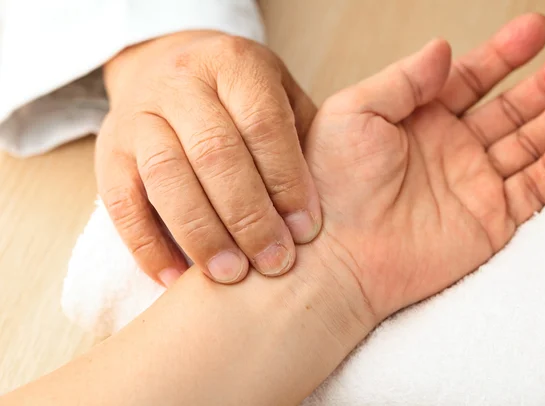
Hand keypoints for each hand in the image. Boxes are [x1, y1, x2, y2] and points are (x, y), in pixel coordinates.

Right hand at [96, 31, 320, 284]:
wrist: (168, 68)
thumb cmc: (240, 97)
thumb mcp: (280, 97)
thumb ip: (302, 139)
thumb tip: (326, 205)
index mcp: (234, 65)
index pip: (262, 124)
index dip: (286, 180)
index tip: (306, 230)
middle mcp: (182, 83)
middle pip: (214, 152)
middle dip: (248, 216)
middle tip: (274, 263)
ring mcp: (138, 116)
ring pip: (166, 176)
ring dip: (201, 233)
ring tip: (230, 275)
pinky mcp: (108, 150)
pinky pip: (120, 202)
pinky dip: (147, 245)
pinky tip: (175, 277)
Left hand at [305, 13, 544, 320]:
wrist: (338, 255)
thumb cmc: (332, 185)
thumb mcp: (354, 113)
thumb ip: (402, 80)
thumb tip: (443, 49)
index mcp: (418, 120)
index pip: (471, 78)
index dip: (505, 53)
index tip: (536, 29)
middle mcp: (450, 149)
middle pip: (510, 108)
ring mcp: (472, 184)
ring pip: (530, 144)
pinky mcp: (489, 221)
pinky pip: (533, 190)